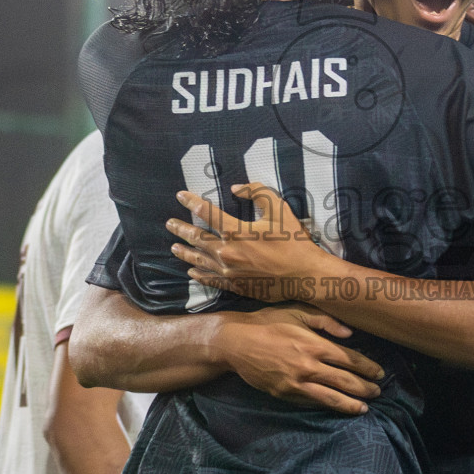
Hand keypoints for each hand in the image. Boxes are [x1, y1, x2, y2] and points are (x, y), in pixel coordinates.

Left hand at [167, 183, 336, 301]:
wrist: (304, 275)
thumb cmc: (294, 241)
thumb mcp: (279, 208)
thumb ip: (257, 192)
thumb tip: (235, 188)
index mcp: (236, 231)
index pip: (206, 212)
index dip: (191, 201)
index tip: (181, 195)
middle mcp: (227, 251)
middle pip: (196, 237)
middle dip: (181, 229)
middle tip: (170, 224)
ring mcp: (228, 271)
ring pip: (199, 259)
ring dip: (184, 252)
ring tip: (173, 247)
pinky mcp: (234, 285)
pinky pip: (210, 279)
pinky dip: (198, 273)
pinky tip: (191, 271)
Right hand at [213, 304, 384, 414]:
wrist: (236, 342)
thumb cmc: (267, 322)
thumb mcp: (297, 311)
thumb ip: (325, 321)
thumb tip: (350, 333)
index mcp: (314, 344)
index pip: (349, 360)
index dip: (367, 368)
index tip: (379, 373)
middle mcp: (309, 366)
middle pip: (345, 381)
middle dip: (365, 388)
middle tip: (377, 392)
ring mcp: (296, 383)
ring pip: (331, 398)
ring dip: (351, 404)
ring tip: (364, 407)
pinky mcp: (285, 394)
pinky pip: (311, 403)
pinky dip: (327, 406)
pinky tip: (337, 407)